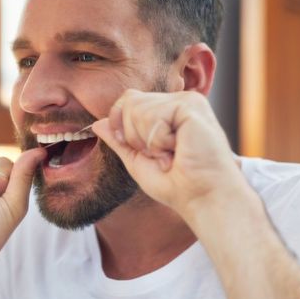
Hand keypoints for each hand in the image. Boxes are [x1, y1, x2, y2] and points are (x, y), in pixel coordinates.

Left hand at [92, 89, 242, 219]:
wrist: (202, 199)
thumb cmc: (177, 185)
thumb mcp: (138, 161)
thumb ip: (119, 140)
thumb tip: (97, 123)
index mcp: (168, 109)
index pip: (128, 99)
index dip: (123, 127)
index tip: (146, 152)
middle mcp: (179, 100)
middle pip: (128, 101)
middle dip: (134, 137)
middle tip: (162, 155)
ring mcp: (187, 101)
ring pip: (137, 109)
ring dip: (148, 142)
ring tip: (172, 154)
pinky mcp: (191, 107)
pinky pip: (152, 118)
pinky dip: (159, 142)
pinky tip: (179, 150)